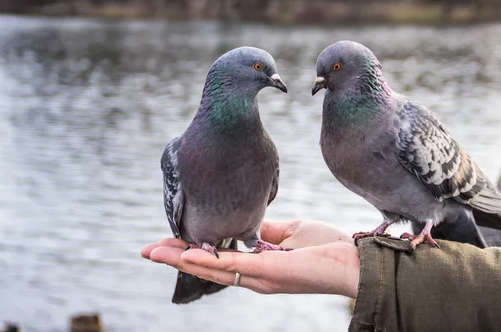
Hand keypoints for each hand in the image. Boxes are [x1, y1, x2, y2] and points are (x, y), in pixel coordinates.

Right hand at [141, 220, 359, 297]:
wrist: (355, 260)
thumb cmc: (327, 247)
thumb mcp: (291, 233)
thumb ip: (265, 232)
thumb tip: (246, 224)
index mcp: (258, 266)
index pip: (217, 259)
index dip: (191, 251)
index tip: (167, 242)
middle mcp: (253, 276)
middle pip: (206, 267)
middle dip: (175, 258)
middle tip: (146, 250)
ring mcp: (260, 277)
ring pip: (212, 268)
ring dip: (181, 259)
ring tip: (154, 252)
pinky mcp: (270, 272)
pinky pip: (233, 266)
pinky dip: (207, 261)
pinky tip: (187, 254)